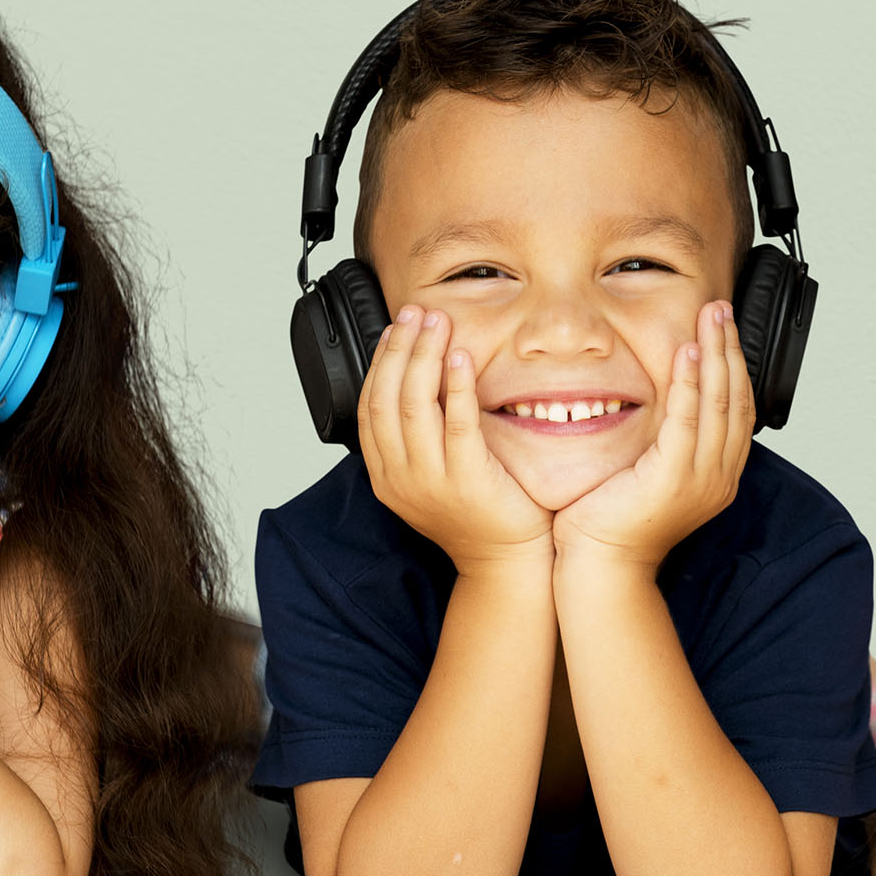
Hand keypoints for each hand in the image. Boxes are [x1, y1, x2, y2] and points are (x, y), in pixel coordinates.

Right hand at [358, 305, 552, 568]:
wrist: (506, 561)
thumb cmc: (478, 514)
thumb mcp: (432, 476)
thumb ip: (418, 438)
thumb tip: (419, 382)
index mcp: (386, 475)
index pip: (369, 406)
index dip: (380, 362)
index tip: (395, 329)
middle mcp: (400, 478)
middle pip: (386, 398)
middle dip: (400, 348)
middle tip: (415, 314)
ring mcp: (430, 481)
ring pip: (414, 404)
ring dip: (425, 356)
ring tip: (437, 324)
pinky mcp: (467, 479)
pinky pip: (456, 422)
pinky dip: (455, 385)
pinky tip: (461, 356)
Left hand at [552, 300, 751, 570]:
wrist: (600, 567)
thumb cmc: (611, 523)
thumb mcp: (647, 473)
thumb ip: (663, 440)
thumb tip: (658, 403)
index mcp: (717, 474)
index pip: (735, 408)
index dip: (733, 364)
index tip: (723, 328)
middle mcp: (719, 476)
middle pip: (735, 398)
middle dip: (730, 349)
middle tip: (721, 309)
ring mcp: (701, 479)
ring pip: (718, 403)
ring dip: (716, 354)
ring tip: (711, 317)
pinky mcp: (675, 478)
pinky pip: (687, 420)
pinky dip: (690, 383)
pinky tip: (687, 353)